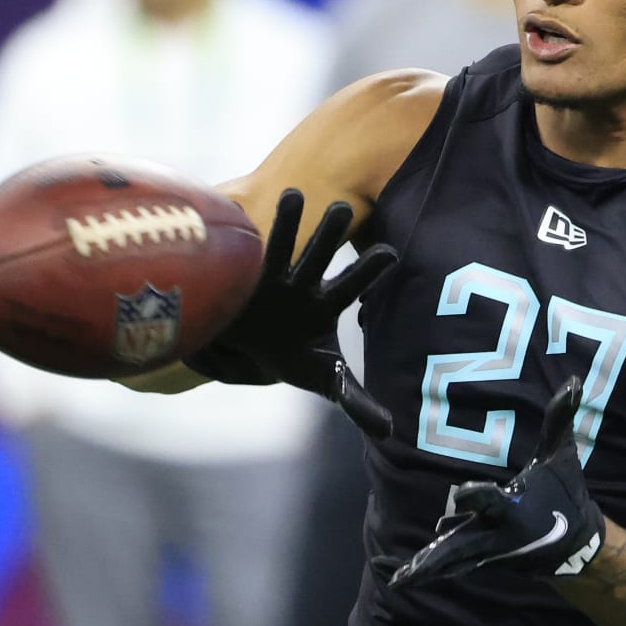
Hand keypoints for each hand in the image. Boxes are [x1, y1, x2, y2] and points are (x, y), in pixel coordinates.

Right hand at [185, 189, 396, 438]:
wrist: (248, 351)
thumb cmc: (292, 357)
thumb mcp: (323, 379)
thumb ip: (355, 398)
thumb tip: (390, 431)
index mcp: (325, 306)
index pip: (352, 286)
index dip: (369, 270)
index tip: (390, 251)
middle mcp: (302, 285)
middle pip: (320, 257)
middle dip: (331, 235)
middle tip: (345, 208)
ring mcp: (272, 279)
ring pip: (282, 247)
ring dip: (287, 223)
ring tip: (293, 193)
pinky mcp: (241, 280)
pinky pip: (242, 255)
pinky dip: (242, 237)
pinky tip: (235, 208)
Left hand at [391, 378, 605, 587]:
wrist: (577, 545)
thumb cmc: (566, 494)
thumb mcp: (562, 456)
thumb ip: (559, 419)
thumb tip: (573, 381)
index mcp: (513, 510)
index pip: (492, 502)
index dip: (476, 497)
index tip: (459, 495)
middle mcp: (497, 535)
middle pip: (461, 548)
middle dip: (437, 558)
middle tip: (409, 571)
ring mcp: (488, 552)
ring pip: (452, 562)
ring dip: (425, 569)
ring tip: (396, 579)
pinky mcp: (483, 559)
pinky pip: (453, 565)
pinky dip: (430, 570)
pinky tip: (401, 575)